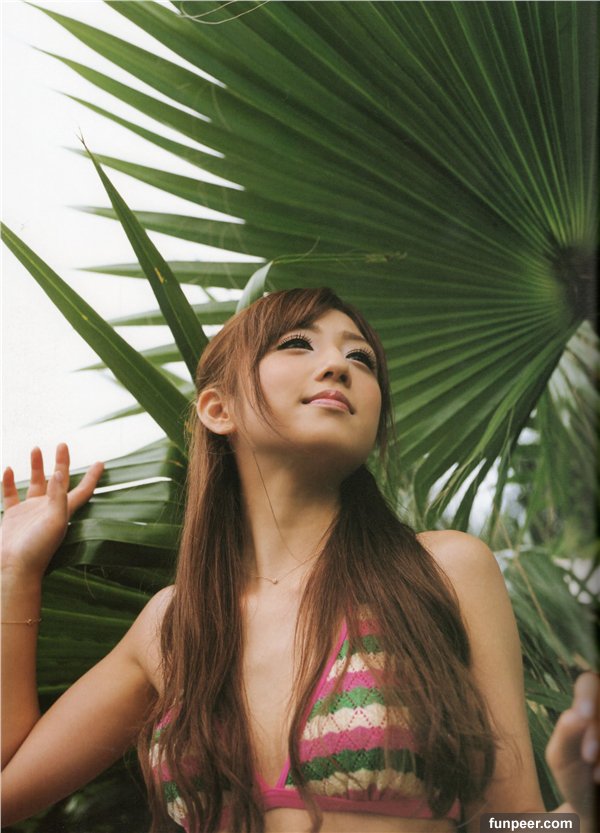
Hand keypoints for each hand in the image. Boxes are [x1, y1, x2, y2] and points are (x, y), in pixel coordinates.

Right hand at [1, 444, 103, 578]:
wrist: (13, 568)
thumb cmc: (38, 549)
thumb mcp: (54, 521)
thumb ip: (58, 497)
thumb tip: (61, 473)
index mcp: (64, 510)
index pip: (83, 490)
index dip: (92, 476)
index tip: (101, 462)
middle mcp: (49, 509)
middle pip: (59, 480)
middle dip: (61, 462)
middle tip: (62, 444)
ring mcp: (30, 512)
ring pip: (35, 483)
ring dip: (37, 466)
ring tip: (36, 448)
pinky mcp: (13, 516)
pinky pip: (11, 494)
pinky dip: (9, 481)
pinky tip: (9, 469)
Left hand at [546, 672, 598, 821]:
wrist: (593, 812)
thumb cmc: (575, 778)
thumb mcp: (561, 758)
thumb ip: (565, 736)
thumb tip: (572, 714)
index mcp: (587, 708)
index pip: (590, 682)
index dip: (588, 695)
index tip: (582, 716)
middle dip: (597, 727)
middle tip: (587, 756)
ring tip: (595, 774)